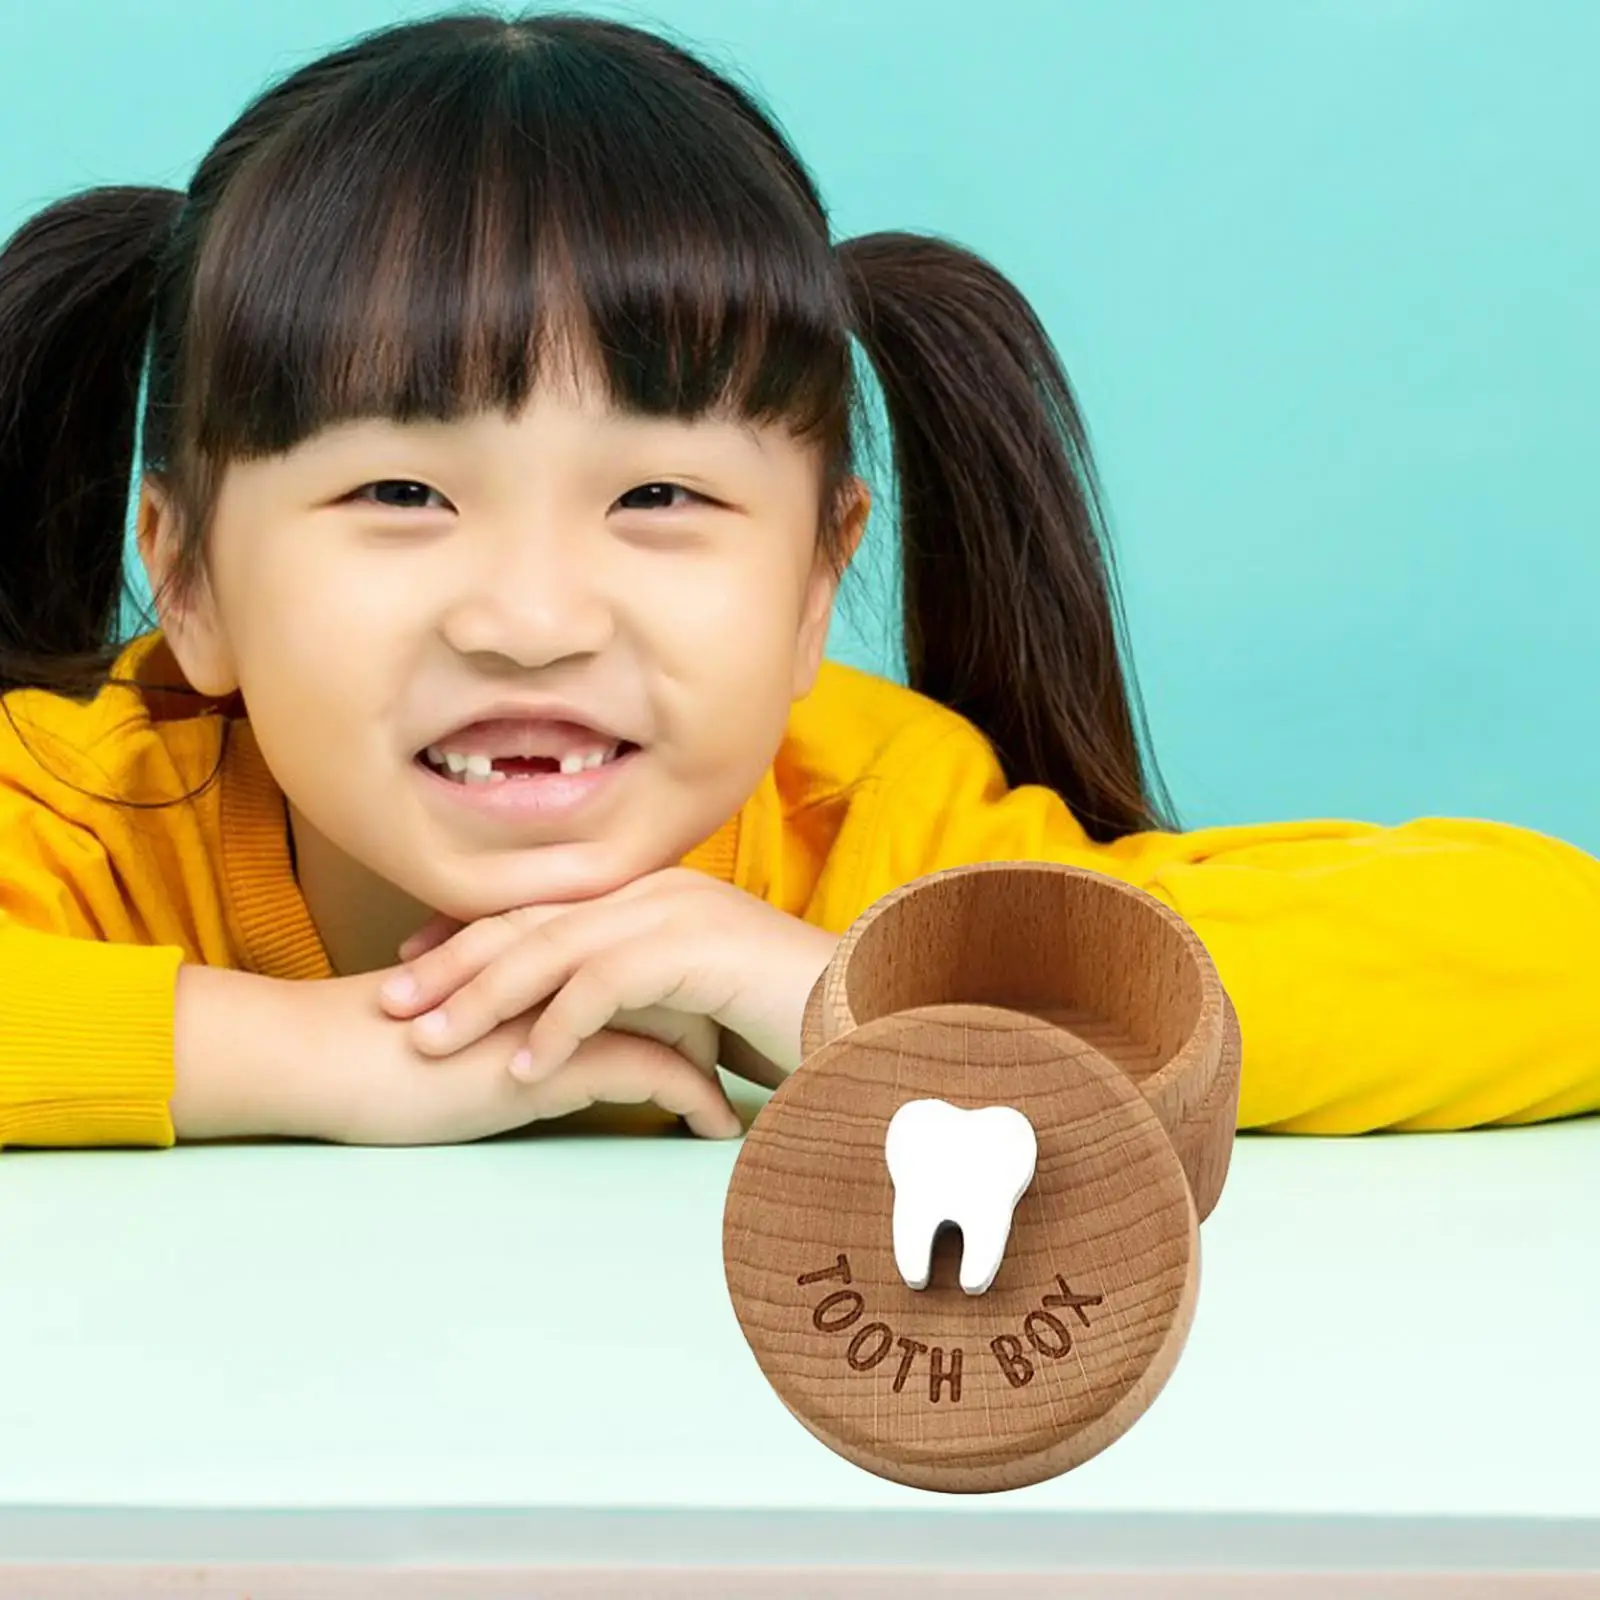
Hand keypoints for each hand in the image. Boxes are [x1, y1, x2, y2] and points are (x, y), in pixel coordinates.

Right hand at [289, 967, 741, 1145]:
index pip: (644, 961)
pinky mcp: (554, 1055)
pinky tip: (717, 1130)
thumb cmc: (374, 1052)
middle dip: (723, 1022)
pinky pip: (653, 1071)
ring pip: (678, 1020)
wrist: (316, 1055)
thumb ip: (515, 1027)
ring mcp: (564, 1008)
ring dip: (724, 1061)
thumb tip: (551, 1056)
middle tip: (760, 1060)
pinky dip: (696, 1100)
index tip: (730, 1025)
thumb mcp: (464, 1032)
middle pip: (677, 982)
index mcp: (547, 956)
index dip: (692, 990)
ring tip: (758, 1099)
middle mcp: (566, 971)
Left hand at [378, 868, 839, 1087]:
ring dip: (483, 995)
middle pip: (530, 920)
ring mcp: (673, 912)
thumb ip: (630, 998)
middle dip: (453, 962)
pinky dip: (557, 1025)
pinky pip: (605, 984)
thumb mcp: (688, 1000)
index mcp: (646, 892)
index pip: (538, 908)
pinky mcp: (694, 948)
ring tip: (429, 1040)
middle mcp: (652, 890)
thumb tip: (569, 1029)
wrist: (860, 1011)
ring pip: (553, 948)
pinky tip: (522, 1067)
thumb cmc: (776, 1015)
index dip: (468, 937)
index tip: (410, 970)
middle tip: (389, 1001)